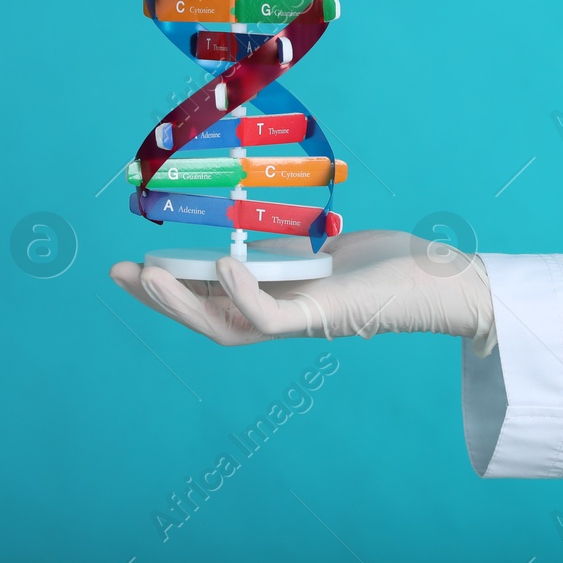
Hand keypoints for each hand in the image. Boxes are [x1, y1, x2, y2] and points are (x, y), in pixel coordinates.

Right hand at [110, 230, 495, 350]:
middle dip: (157, 300)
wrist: (446, 283)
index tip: (132, 265)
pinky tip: (220, 263)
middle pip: (204, 320)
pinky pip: (270, 319)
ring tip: (147, 274)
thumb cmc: (391, 264)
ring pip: (225, 328)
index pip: (209, 302)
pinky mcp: (324, 319)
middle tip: (117, 273)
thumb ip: (281, 248)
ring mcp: (301, 322)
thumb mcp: (320, 249)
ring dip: (182, 304)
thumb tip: (241, 235)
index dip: (168, 289)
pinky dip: (242, 294)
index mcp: (278, 302)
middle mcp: (283, 319)